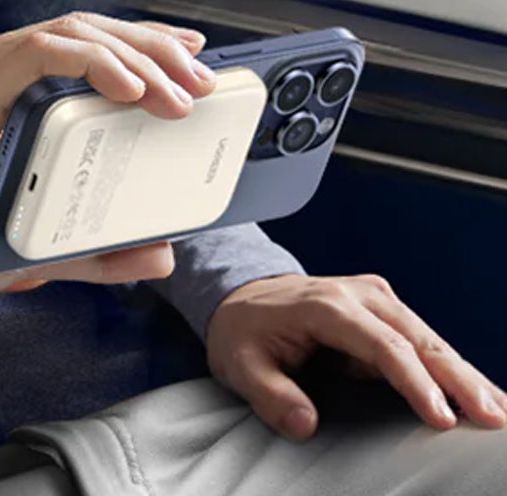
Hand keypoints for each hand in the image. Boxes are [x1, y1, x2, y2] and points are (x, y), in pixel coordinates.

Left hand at [207, 273, 506, 439]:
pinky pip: (421, 338)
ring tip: (497, 410)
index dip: (415, 383)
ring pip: (428, 337)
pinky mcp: (381, 308)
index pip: (382, 347)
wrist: (240, 297)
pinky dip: (450, 365)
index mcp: (326, 307)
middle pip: (419, 338)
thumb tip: (304, 425)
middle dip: (459, 379)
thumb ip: (271, 395)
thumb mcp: (240, 365)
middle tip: (493, 417)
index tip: (440, 418)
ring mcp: (373, 298)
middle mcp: (357, 296)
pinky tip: (478, 389)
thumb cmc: (242, 332)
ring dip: (464, 373)